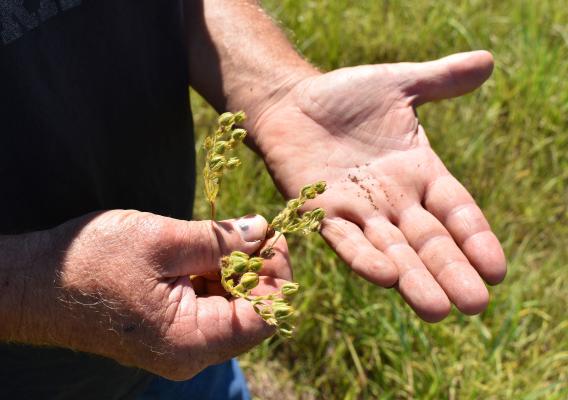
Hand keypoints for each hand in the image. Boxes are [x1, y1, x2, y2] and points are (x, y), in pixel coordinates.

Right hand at [31, 211, 290, 379]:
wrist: (39, 282)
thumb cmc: (93, 261)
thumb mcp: (163, 240)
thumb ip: (220, 239)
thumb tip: (263, 231)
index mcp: (192, 340)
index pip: (265, 315)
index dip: (278, 272)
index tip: (273, 234)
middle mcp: (191, 352)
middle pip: (252, 310)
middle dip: (256, 266)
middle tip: (249, 226)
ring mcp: (181, 343)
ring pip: (232, 305)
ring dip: (235, 267)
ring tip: (221, 235)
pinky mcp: (171, 329)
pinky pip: (209, 304)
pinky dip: (215, 274)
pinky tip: (204, 250)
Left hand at [251, 51, 505, 321]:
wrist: (292, 101)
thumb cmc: (344, 96)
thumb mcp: (398, 83)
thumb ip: (440, 79)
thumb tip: (489, 60)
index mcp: (419, 173)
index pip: (456, 210)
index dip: (475, 238)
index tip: (496, 270)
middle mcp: (393, 199)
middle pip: (429, 241)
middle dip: (450, 271)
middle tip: (474, 306)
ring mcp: (358, 209)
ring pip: (392, 249)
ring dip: (412, 279)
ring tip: (436, 310)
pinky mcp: (321, 211)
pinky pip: (345, 239)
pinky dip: (364, 258)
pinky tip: (385, 279)